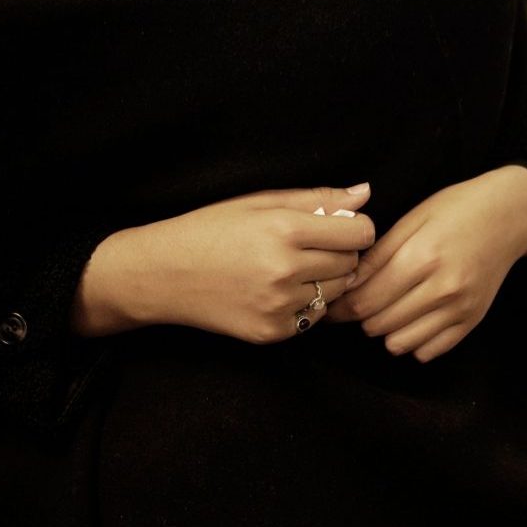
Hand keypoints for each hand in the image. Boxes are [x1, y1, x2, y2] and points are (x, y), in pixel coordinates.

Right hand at [73, 184, 374, 343]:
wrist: (162, 275)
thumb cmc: (209, 230)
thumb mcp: (258, 202)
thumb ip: (316, 198)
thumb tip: (365, 193)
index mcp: (285, 230)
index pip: (360, 233)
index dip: (355, 227)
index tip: (339, 226)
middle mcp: (286, 270)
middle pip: (351, 263)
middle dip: (340, 252)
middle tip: (309, 246)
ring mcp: (279, 306)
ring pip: (336, 292)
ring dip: (325, 280)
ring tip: (290, 267)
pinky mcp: (272, 333)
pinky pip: (314, 317)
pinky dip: (306, 304)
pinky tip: (276, 290)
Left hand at [329, 165, 526, 361]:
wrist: (510, 215)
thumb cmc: (457, 209)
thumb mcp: (412, 219)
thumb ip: (378, 255)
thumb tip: (345, 285)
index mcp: (422, 257)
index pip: (366, 301)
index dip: (342, 306)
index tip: (334, 303)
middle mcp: (443, 289)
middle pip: (378, 325)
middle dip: (361, 316)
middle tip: (361, 300)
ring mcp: (460, 309)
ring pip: (399, 343)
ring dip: (385, 330)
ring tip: (388, 308)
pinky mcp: (471, 321)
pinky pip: (428, 351)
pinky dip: (412, 341)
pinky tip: (412, 318)